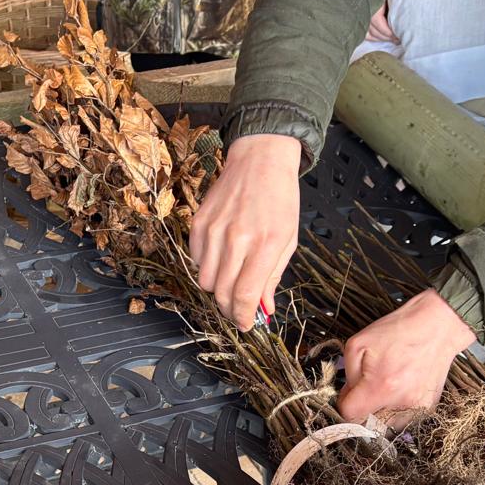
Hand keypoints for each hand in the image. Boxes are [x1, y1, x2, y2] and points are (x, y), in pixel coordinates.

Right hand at [191, 134, 302, 330]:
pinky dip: (207, 267)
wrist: (260, 159)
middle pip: (222, 293)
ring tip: (231, 280)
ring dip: (217, 289)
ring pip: (205, 281)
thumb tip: (262, 309)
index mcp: (265, 243)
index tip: (246, 324)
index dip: (243, 317)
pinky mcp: (198, 223)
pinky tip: (221, 257)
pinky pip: (196, 260)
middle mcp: (236, 238)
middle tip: (238, 311)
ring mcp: (214, 230)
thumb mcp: (287, 240)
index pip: (246, 295)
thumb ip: (272, 276)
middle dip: (230, 310)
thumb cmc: (280, 199)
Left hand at [338, 290, 476, 423]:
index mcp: (381, 386)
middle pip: (368, 425)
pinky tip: (399, 390)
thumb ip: (347, 375)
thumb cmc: (398, 331)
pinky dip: (396, 410)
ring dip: (379, 413)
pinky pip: (403, 420)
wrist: (438, 326)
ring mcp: (417, 407)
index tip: (348, 394)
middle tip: (366, 390)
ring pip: (385, 426)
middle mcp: (401, 401)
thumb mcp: (358, 344)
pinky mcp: (428, 408)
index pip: (350, 415)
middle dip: (362, 410)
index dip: (344, 404)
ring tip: (385, 389)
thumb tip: (347, 395)